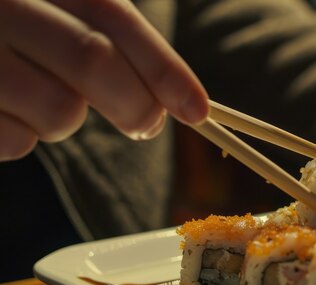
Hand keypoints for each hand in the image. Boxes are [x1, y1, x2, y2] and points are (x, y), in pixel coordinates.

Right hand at [0, 0, 208, 160]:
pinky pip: (14, 142)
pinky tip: (3, 110)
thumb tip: (171, 100)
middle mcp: (1, 4)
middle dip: (135, 104)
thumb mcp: (51, 10)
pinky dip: (21, 137)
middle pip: (92, 60)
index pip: (111, 17)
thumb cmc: (11, 29)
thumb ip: (100, 36)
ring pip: (58, 111)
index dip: (163, 67)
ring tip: (41, 98)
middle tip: (144, 124)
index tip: (198, 111)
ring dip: (66, 120)